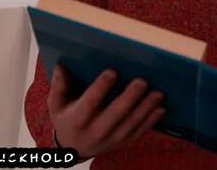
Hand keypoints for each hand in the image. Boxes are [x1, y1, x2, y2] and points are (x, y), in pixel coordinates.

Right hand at [48, 65, 165, 159]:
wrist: (73, 149)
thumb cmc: (66, 120)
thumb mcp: (56, 105)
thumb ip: (59, 86)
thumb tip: (60, 66)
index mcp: (77, 119)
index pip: (89, 102)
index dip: (100, 87)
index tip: (112, 71)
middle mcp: (94, 131)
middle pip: (114, 114)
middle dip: (129, 98)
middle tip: (142, 81)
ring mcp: (110, 139)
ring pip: (130, 124)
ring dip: (145, 108)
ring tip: (158, 93)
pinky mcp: (122, 143)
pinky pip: (138, 132)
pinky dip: (151, 121)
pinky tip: (160, 109)